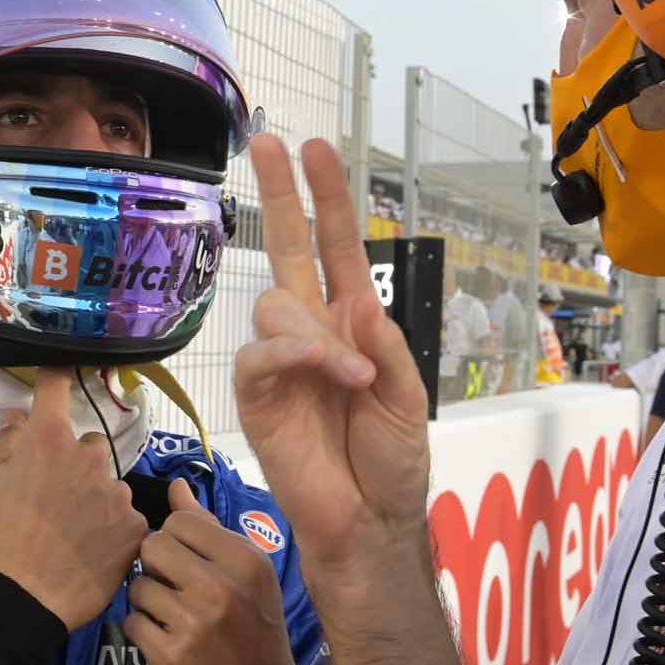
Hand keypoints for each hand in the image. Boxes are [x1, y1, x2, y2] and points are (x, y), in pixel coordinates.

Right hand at [0, 369, 146, 630]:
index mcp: (48, 441)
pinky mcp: (135, 526)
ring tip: (73, 533)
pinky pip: (126, 517)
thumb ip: (8, 445)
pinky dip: (113, 529)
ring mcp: (117, 492)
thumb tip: (19, 415)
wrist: (20, 602)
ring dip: (97, 499)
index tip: (61, 373)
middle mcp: (90, 457)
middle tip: (57, 497)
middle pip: (91, 444)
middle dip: (78, 463)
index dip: (58, 376)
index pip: (57, 386)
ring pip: (110, 484)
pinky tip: (91, 551)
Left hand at [124, 480, 313, 664]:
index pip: (180, 521)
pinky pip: (132, 622)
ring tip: (174, 618)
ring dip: (149, 602)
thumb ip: (209, 529)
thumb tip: (176, 485)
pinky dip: (143, 631)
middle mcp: (221, 587)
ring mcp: (194, 623)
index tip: (187, 562)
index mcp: (245, 560)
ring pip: (138, 586)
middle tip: (176, 589)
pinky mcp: (170, 656)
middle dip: (157, 567)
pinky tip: (167, 641)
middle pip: (152, 547)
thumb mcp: (248, 577)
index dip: (174, 540)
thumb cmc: (257, 633)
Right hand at [234, 136, 433, 576]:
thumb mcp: (407, 396)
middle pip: (286, 249)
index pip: (335, 248)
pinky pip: (261, 354)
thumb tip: (355, 303)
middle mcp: (312, 333)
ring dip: (320, 334)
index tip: (316, 150)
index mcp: (351, 324)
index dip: (326, 200)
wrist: (368, 521)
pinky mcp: (257, 395)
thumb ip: (383, 344)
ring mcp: (281, 362)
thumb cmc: (390, 464)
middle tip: (270, 144)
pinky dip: (298, 355)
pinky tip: (328, 373)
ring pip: (276, 305)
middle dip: (279, 195)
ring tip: (355, 377)